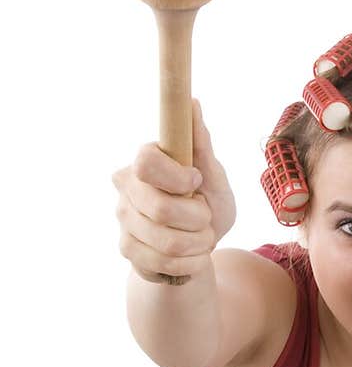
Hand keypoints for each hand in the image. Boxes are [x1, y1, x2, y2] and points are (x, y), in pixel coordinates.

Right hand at [111, 98, 236, 281]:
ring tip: (201, 236)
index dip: (177, 177)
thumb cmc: (208, 202)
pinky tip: (191, 254)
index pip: (146, 162)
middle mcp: (126, 189)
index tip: (196, 180)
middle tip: (204, 216)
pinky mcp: (127, 250)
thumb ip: (201, 144)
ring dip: (198, 243)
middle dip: (197, 218)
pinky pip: (165, 263)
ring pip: (167, 242)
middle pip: (160, 209)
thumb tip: (192, 103)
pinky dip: (190, 262)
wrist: (199, 247)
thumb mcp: (214, 175)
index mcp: (144, 162)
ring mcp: (123, 221)